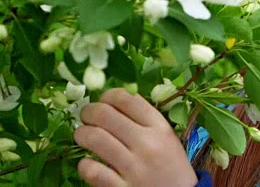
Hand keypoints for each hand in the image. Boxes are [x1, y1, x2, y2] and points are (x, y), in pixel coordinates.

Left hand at [74, 88, 197, 186]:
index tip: (103, 102)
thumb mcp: (167, 138)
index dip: (107, 96)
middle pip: (105, 114)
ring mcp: (134, 167)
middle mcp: (147, 144)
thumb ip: (145, 120)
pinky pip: (92, 170)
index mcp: (160, 127)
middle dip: (88, 112)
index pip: (126, 98)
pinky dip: (84, 165)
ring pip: (94, 138)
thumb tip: (112, 102)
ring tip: (82, 137)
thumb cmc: (171, 165)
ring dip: (81, 135)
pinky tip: (88, 164)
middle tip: (86, 117)